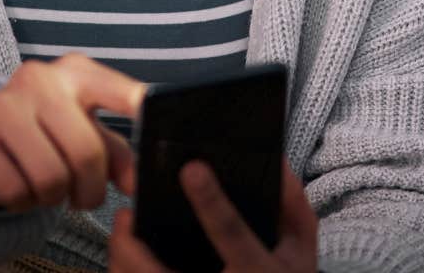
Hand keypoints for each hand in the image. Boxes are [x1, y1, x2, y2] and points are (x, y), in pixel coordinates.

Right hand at [0, 54, 143, 212]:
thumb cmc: (43, 133)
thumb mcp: (83, 133)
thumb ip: (115, 153)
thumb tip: (135, 183)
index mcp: (75, 73)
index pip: (115, 88)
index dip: (138, 105)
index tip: (153, 115)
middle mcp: (39, 80)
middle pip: (85, 153)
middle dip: (90, 189)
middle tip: (84, 197)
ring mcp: (1, 106)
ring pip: (51, 178)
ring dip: (54, 198)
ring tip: (47, 187)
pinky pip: (16, 192)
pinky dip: (23, 203)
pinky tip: (18, 186)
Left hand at [108, 159, 318, 272]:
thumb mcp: (301, 247)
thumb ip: (292, 205)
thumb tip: (275, 162)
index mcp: (256, 270)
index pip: (230, 232)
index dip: (210, 201)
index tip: (192, 169)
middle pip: (157, 272)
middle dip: (132, 243)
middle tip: (126, 212)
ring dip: (122, 259)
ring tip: (124, 232)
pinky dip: (129, 271)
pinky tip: (130, 258)